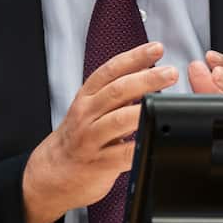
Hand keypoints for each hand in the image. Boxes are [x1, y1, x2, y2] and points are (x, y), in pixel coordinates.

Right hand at [22, 41, 176, 222]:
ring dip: (145, 110)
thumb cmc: (78, 138)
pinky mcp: (98, 164)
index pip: (111, 70)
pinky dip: (140, 146)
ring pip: (118, 120)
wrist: (51, 173)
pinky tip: (155, 139)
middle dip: (146, 79)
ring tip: (167, 105)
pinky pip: (122, 154)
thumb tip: (149, 74)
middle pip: (117, 91)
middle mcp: (87, 114)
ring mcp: (91, 139)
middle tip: (170, 72)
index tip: (156, 49)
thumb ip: (117, 94)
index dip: (135, 57)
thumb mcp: (91, 109)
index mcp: (87, 97)